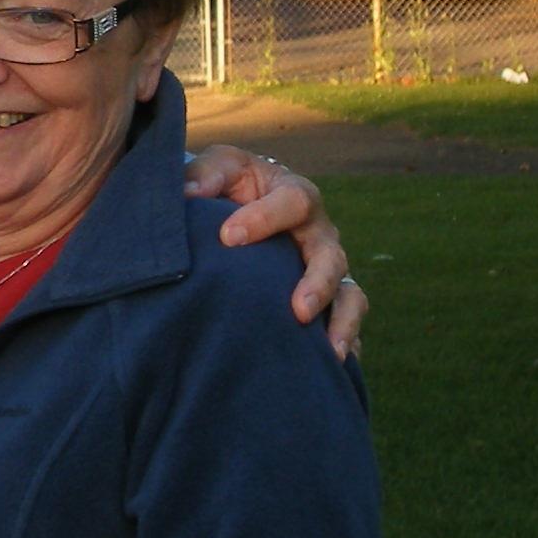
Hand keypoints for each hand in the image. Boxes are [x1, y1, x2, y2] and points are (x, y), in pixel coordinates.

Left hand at [183, 145, 364, 360]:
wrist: (239, 207)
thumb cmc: (229, 184)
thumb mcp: (218, 168)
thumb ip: (205, 175)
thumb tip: (188, 195)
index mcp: (295, 194)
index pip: (294, 201)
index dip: (264, 218)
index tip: (228, 237)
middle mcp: (318, 234)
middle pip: (331, 257)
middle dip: (317, 284)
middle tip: (298, 311)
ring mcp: (327, 270)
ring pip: (349, 295)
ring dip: (342, 322)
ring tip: (329, 353)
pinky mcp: (327, 301)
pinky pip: (346, 324)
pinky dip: (346, 344)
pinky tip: (334, 369)